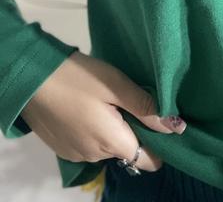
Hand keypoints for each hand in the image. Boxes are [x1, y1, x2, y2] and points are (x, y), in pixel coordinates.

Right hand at [19, 50, 186, 170]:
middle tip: (131, 99)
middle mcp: (95, 155)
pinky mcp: (63, 146)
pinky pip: (90, 142)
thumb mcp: (117, 85)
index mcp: (112, 142)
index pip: (147, 160)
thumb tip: (175, 128)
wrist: (31, 79)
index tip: (159, 120)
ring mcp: (76, 153)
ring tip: (109, 99)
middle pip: (128, 150)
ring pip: (108, 145)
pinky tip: (90, 106)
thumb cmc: (78, 78)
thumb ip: (146, 107)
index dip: (158, 143)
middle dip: (135, 128)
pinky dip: (96, 128)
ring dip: (115, 127)